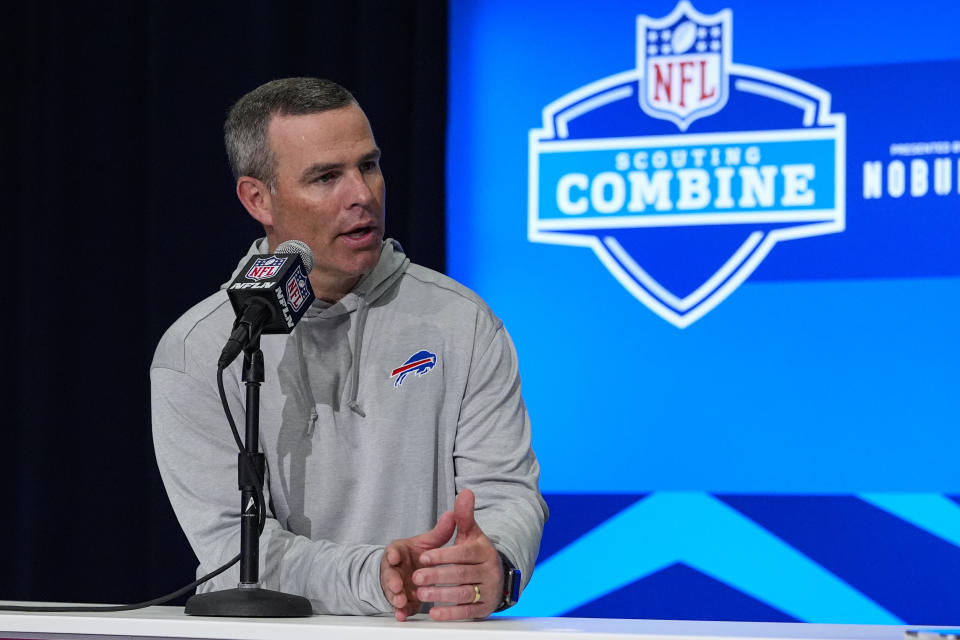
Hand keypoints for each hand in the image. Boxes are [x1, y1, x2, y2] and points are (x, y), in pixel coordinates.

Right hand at [380, 510, 455, 620]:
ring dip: (395, 597)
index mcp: (399, 552)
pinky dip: (400, 611)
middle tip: (397, 586)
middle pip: (389, 574)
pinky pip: (398, 606)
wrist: (409, 571)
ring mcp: (396, 585)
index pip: (392, 550)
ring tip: (400, 601)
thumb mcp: (428, 543)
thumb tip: (452, 514)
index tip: (394, 556)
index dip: (393, 554)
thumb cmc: (418, 555)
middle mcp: (394, 569)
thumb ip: (440, 532)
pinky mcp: (400, 599)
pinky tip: (402, 615)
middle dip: (392, 580)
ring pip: (392, 591)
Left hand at [412, 489, 503, 620]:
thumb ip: (464, 516)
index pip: (463, 553)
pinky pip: (467, 612)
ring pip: (463, 594)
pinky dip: (450, 614)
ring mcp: (488, 590)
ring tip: (421, 593)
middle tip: (416, 577)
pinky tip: (434, 613)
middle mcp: (489, 571)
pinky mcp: (484, 608)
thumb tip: (466, 493)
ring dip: (441, 595)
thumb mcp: (471, 534)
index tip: (424, 557)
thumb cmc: (476, 553)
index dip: (443, 556)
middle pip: (461, 574)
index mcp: (484, 551)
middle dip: (437, 576)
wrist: (496, 577)